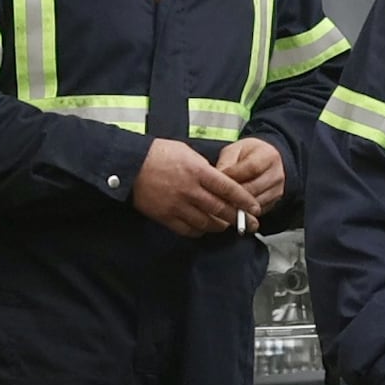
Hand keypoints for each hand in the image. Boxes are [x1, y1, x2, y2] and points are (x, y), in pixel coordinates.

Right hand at [129, 142, 251, 235]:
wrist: (129, 165)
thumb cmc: (159, 154)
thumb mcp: (188, 153)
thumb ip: (205, 169)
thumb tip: (219, 181)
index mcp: (199, 172)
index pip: (229, 189)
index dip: (244, 201)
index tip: (255, 208)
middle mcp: (190, 191)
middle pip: (221, 209)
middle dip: (239, 218)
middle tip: (251, 225)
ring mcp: (177, 205)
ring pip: (206, 222)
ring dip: (220, 226)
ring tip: (227, 225)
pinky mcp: (164, 216)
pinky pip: (187, 229)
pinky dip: (199, 231)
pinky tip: (204, 228)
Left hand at [217, 136, 290, 215]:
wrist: (263, 162)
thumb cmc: (246, 155)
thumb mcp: (234, 151)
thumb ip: (226, 163)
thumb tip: (217, 180)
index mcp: (269, 155)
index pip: (252, 168)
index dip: (232, 176)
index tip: (217, 180)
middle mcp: (277, 173)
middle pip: (253, 188)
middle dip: (232, 194)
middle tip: (215, 196)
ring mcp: (277, 189)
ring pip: (254, 203)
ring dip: (236, 204)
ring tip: (221, 202)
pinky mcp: (274, 202)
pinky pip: (256, 210)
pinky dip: (242, 210)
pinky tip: (231, 206)